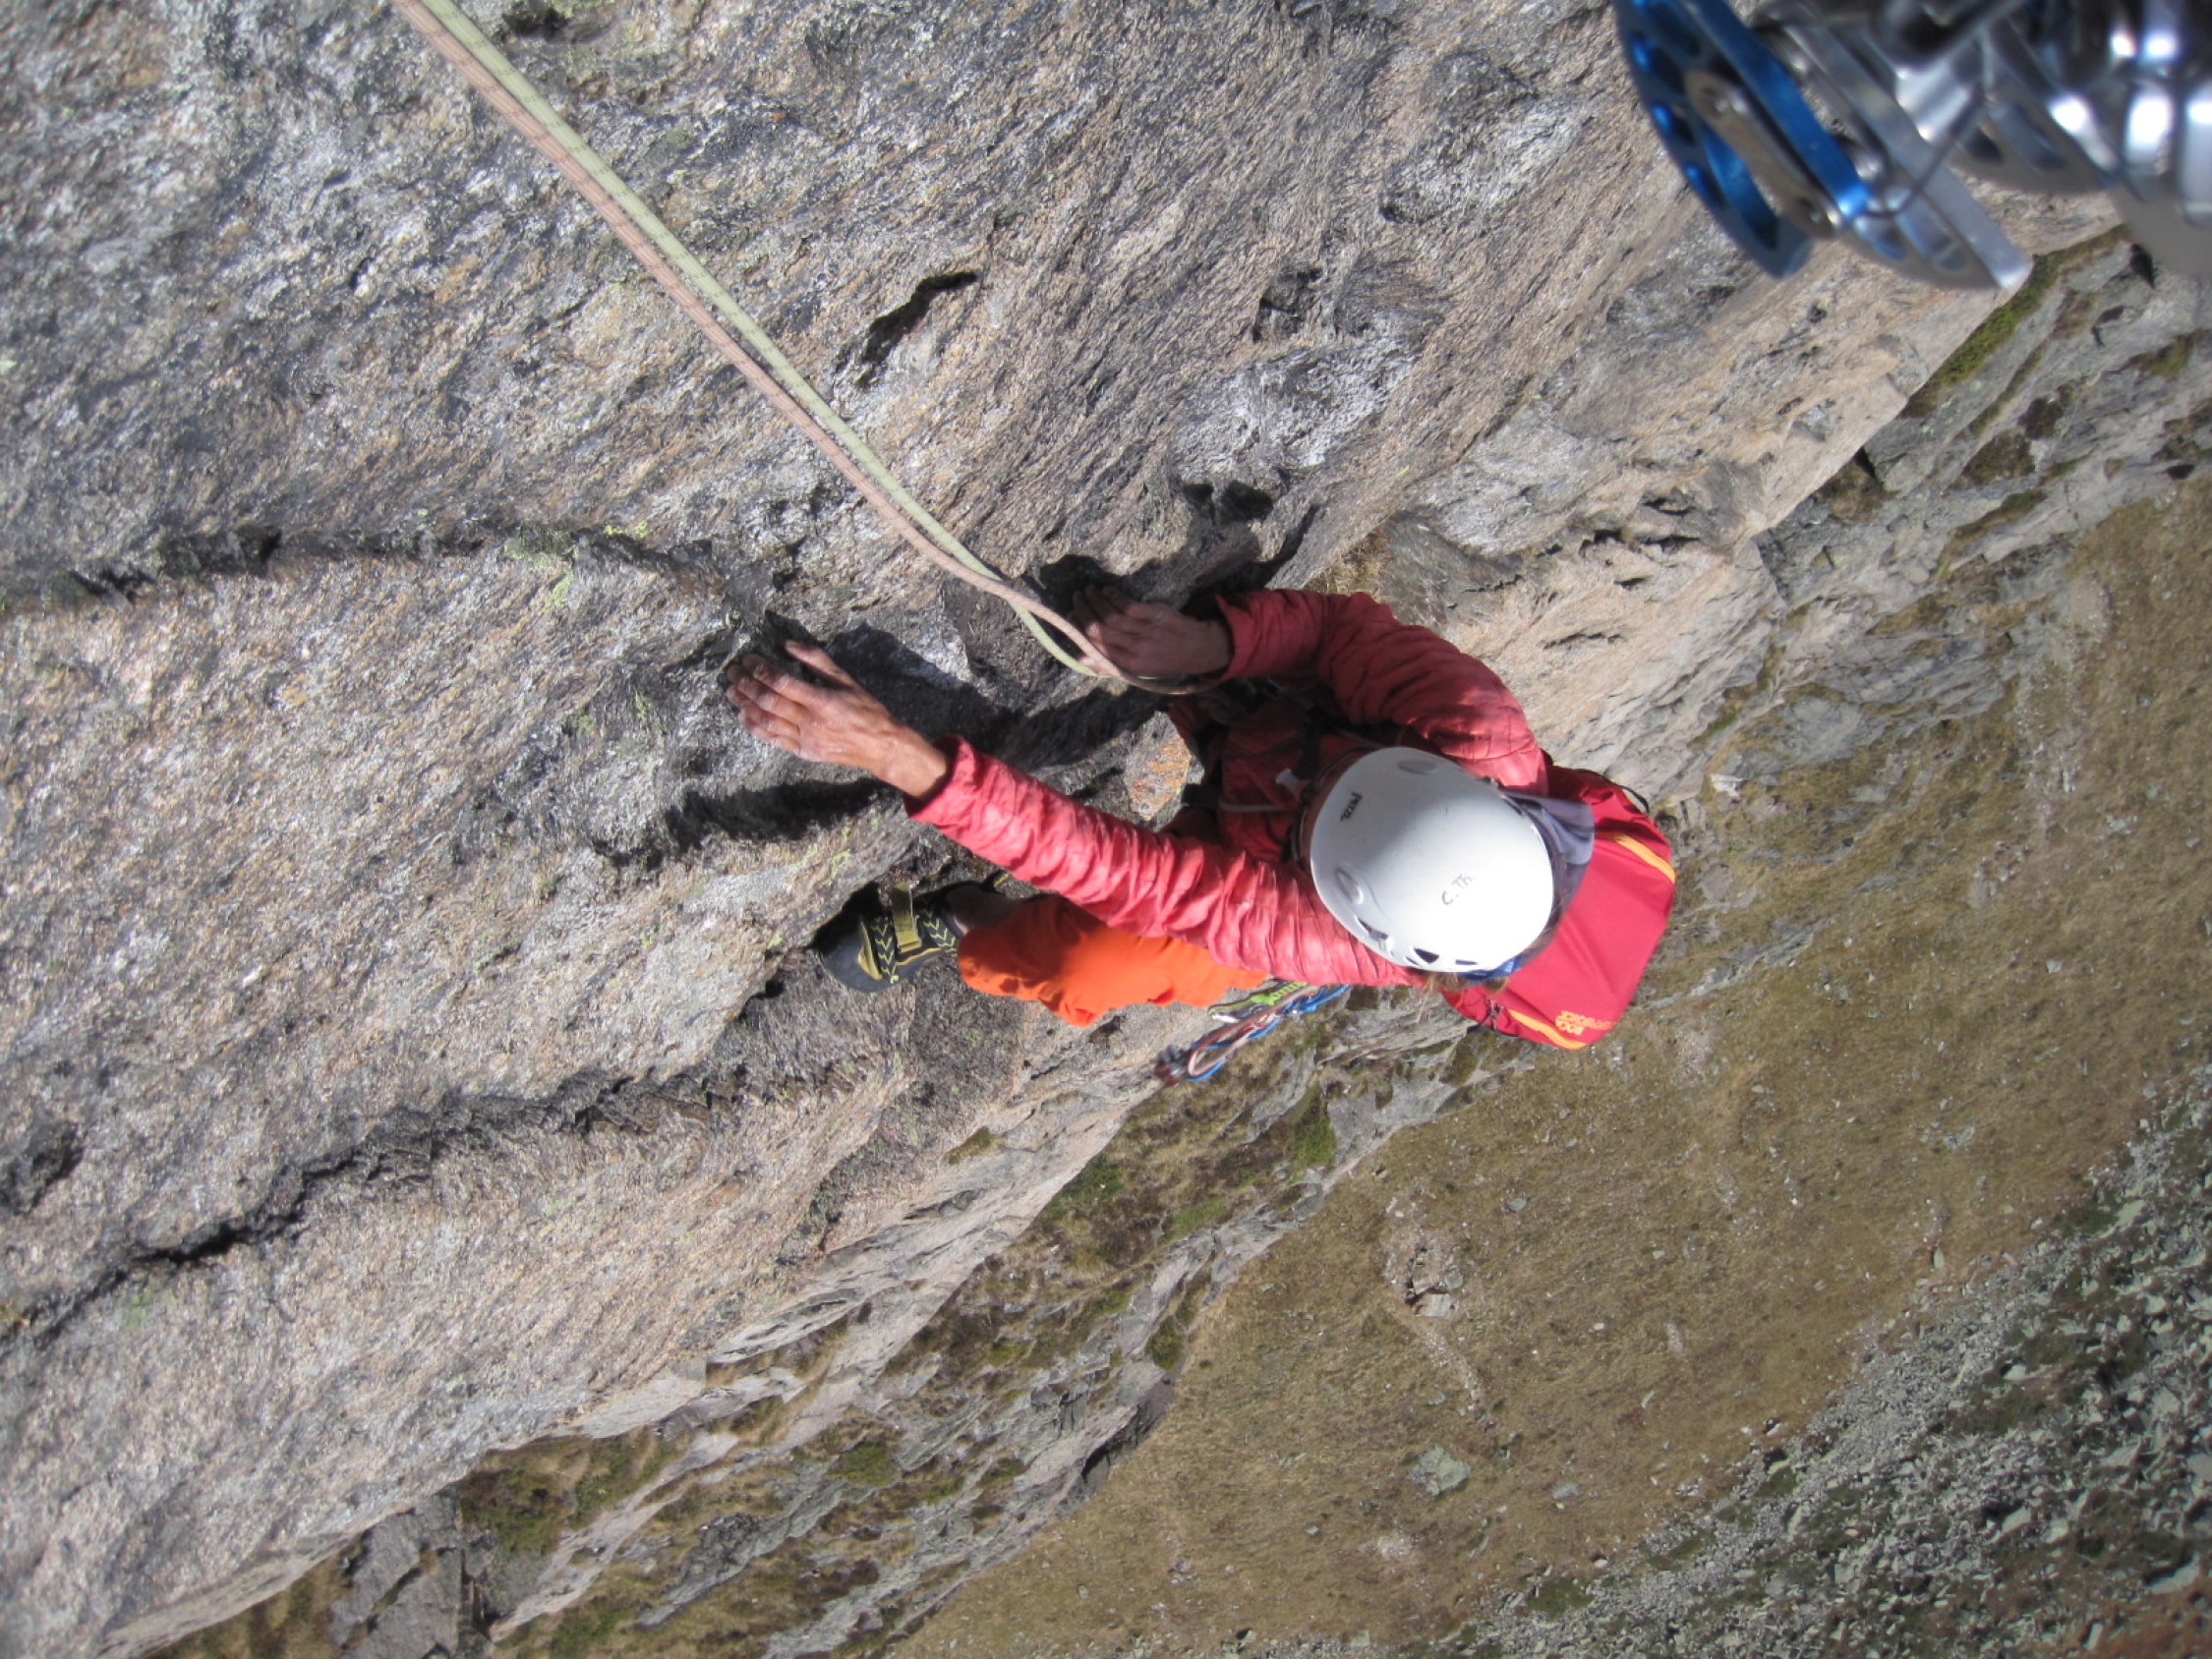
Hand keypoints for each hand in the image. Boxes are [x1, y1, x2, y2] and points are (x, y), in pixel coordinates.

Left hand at [724, 643, 949, 796]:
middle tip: (732, 671)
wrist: (879, 745)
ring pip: (766, 721)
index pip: (782, 682)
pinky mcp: (803, 752)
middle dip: (746, 684)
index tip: (748, 659)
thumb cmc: (865, 709)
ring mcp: (805, 739)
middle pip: (768, 701)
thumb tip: (787, 644)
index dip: (760, 669)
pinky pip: (772, 739)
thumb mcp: (846, 679)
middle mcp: (811, 721)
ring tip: (731, 691)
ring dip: (745, 705)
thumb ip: (816, 660)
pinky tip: (743, 715)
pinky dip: (755, 727)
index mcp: (822, 700)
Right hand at [1072, 585, 1232, 680]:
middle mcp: (1135, 649)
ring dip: (1096, 600)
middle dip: (1083, 611)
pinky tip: (1108, 591)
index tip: (1070, 616)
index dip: (1079, 629)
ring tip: (1089, 591)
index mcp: (1127, 664)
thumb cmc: (1162, 659)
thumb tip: (1079, 656)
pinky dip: (1114, 596)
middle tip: (1077, 598)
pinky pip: (1128, 605)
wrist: (1196, 649)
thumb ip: (1107, 664)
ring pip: (1111, 615)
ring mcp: (1146, 631)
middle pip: (1100, 629)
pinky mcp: (1156, 615)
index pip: (1095, 646)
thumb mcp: (1135, 669)